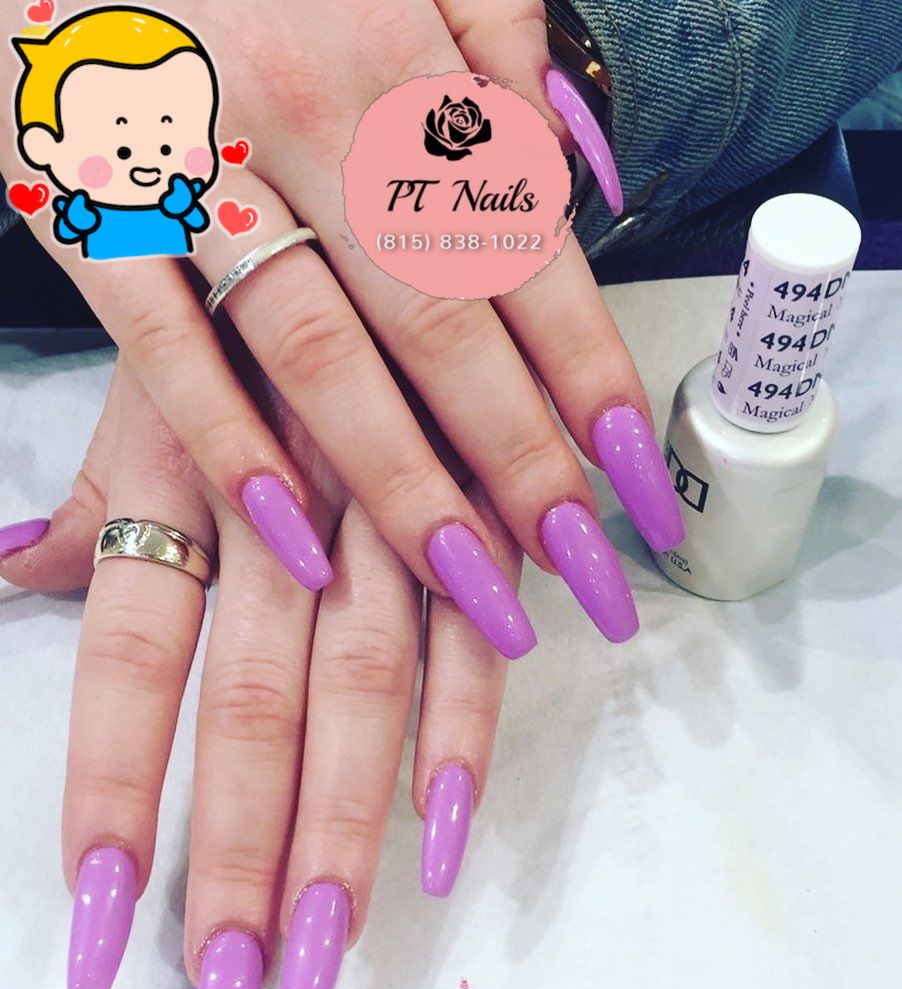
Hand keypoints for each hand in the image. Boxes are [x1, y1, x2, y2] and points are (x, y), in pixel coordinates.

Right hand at [0, 0, 679, 657]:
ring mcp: (194, 173)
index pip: (522, 249)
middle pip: (438, 324)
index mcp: (396, 57)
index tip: (637, 482)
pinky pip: (164, 346)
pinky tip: (293, 534)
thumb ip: (498, 53)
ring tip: (474, 583)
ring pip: (315, 355)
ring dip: (401, 484)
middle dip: (519, 460)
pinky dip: (228, 442)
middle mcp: (306, 119)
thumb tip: (574, 174)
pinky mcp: (92, 216)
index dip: (590, 375)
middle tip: (582, 569)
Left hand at [0, 352, 518, 988]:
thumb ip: (97, 496)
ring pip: (362, 685)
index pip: (135, 653)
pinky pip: (473, 628)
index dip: (118, 787)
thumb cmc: (254, 299)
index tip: (105, 924)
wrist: (390, 187)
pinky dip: (463, 726)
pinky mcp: (479, 501)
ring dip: (347, 825)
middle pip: (253, 700)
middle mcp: (280, 496)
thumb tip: (11, 570)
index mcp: (182, 465)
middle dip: (243, 854)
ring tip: (331, 954)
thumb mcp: (155, 373)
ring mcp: (387, 503)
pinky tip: (441, 831)